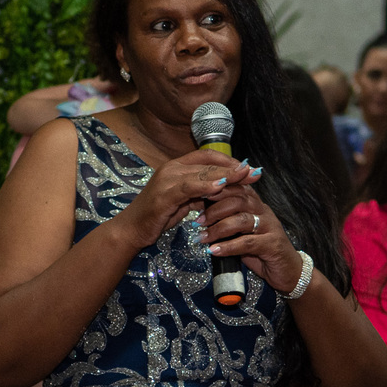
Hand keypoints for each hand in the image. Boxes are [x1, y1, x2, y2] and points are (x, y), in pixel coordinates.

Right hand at [115, 150, 254, 249]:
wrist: (131, 229)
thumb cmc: (157, 216)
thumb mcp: (183, 202)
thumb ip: (200, 193)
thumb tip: (220, 191)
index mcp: (177, 167)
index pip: (208, 156)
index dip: (229, 161)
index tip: (248, 168)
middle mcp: (172, 168)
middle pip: (208, 163)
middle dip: (234, 168)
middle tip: (255, 172)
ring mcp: (167, 179)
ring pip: (201, 173)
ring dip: (225, 174)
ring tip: (245, 176)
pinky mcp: (164, 194)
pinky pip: (188, 187)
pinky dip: (206, 186)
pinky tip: (220, 187)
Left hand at [194, 175, 310, 296]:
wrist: (288, 271)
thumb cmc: (261, 251)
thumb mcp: (242, 233)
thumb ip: (227, 223)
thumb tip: (201, 219)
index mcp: (255, 205)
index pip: (236, 188)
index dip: (217, 190)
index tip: (198, 196)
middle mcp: (263, 211)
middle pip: (238, 200)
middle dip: (214, 209)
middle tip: (198, 221)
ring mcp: (270, 227)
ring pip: (242, 220)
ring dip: (218, 228)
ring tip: (203, 237)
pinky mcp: (273, 244)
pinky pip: (248, 242)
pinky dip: (229, 246)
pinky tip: (215, 251)